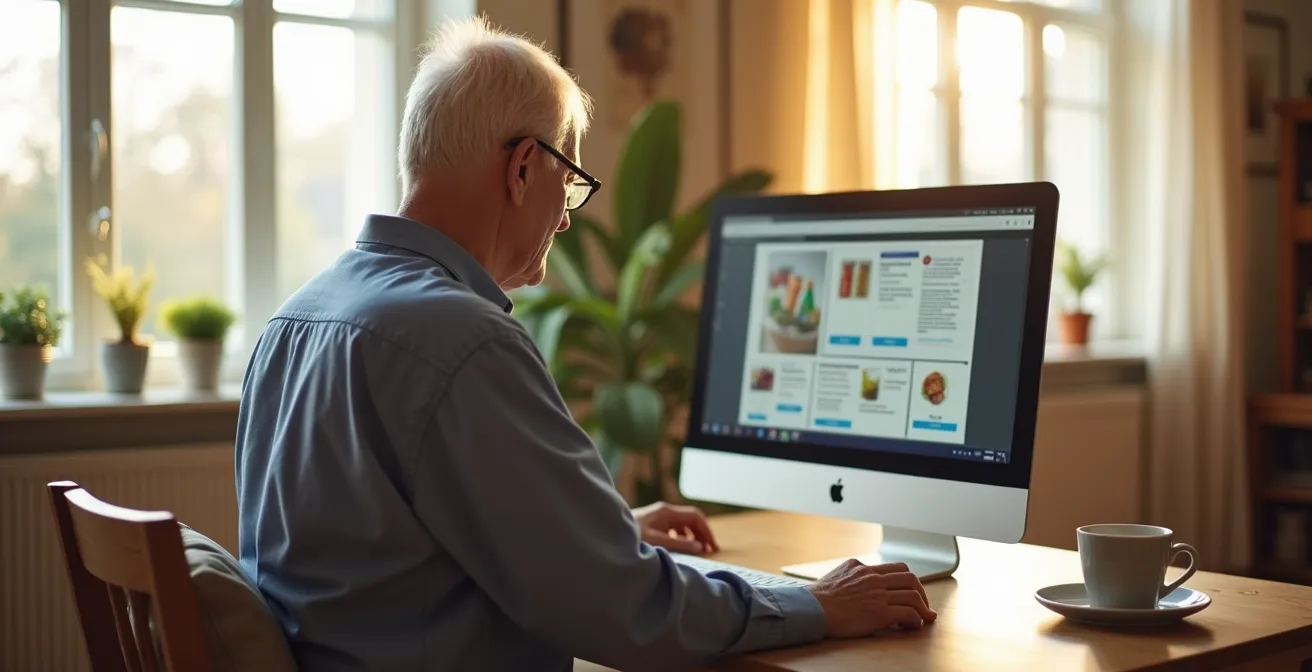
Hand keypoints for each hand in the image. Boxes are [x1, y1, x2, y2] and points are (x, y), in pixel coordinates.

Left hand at [632, 501, 718, 554]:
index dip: (706, 530)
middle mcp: (664, 512)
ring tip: (697, 551)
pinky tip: (680, 549)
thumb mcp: (656, 541)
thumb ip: (678, 544)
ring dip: (692, 536)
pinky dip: (681, 538)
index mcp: (666, 512)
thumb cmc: (630, 536)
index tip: (712, 546)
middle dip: (701, 534)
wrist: (608, 534)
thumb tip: (699, 547)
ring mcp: (658, 517)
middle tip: (708, 551)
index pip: (695, 516)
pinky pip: (674, 529)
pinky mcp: (652, 524)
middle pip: (691, 519)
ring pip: (683, 525)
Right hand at [807, 559, 936, 636]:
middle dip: (921, 592)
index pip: (896, 568)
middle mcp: (872, 578)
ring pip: (913, 595)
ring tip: (925, 618)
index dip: (909, 580)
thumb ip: (852, 574)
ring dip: (923, 608)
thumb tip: (857, 577)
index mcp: (862, 567)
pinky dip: (915, 620)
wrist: (810, 609)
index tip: (911, 591)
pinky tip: (913, 626)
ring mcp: (877, 595)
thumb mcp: (837, 575)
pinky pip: (907, 613)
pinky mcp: (879, 613)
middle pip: (910, 578)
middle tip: (923, 605)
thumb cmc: (818, 598)